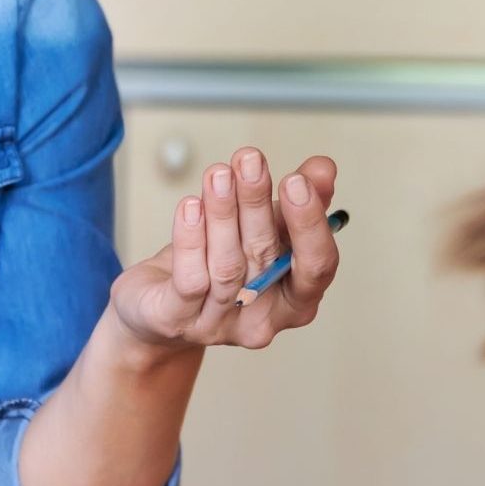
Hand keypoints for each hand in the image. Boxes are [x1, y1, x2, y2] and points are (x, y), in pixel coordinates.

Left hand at [112, 149, 339, 351]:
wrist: (161, 303)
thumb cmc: (223, 260)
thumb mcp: (264, 229)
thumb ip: (297, 199)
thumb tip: (323, 168)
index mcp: (296, 298)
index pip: (317, 266)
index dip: (309, 224)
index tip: (297, 179)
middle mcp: (263, 319)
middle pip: (265, 258)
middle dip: (256, 202)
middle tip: (250, 160)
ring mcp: (219, 325)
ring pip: (226, 267)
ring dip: (222, 213)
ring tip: (218, 174)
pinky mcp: (178, 321)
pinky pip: (190, 281)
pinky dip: (191, 240)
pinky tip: (190, 206)